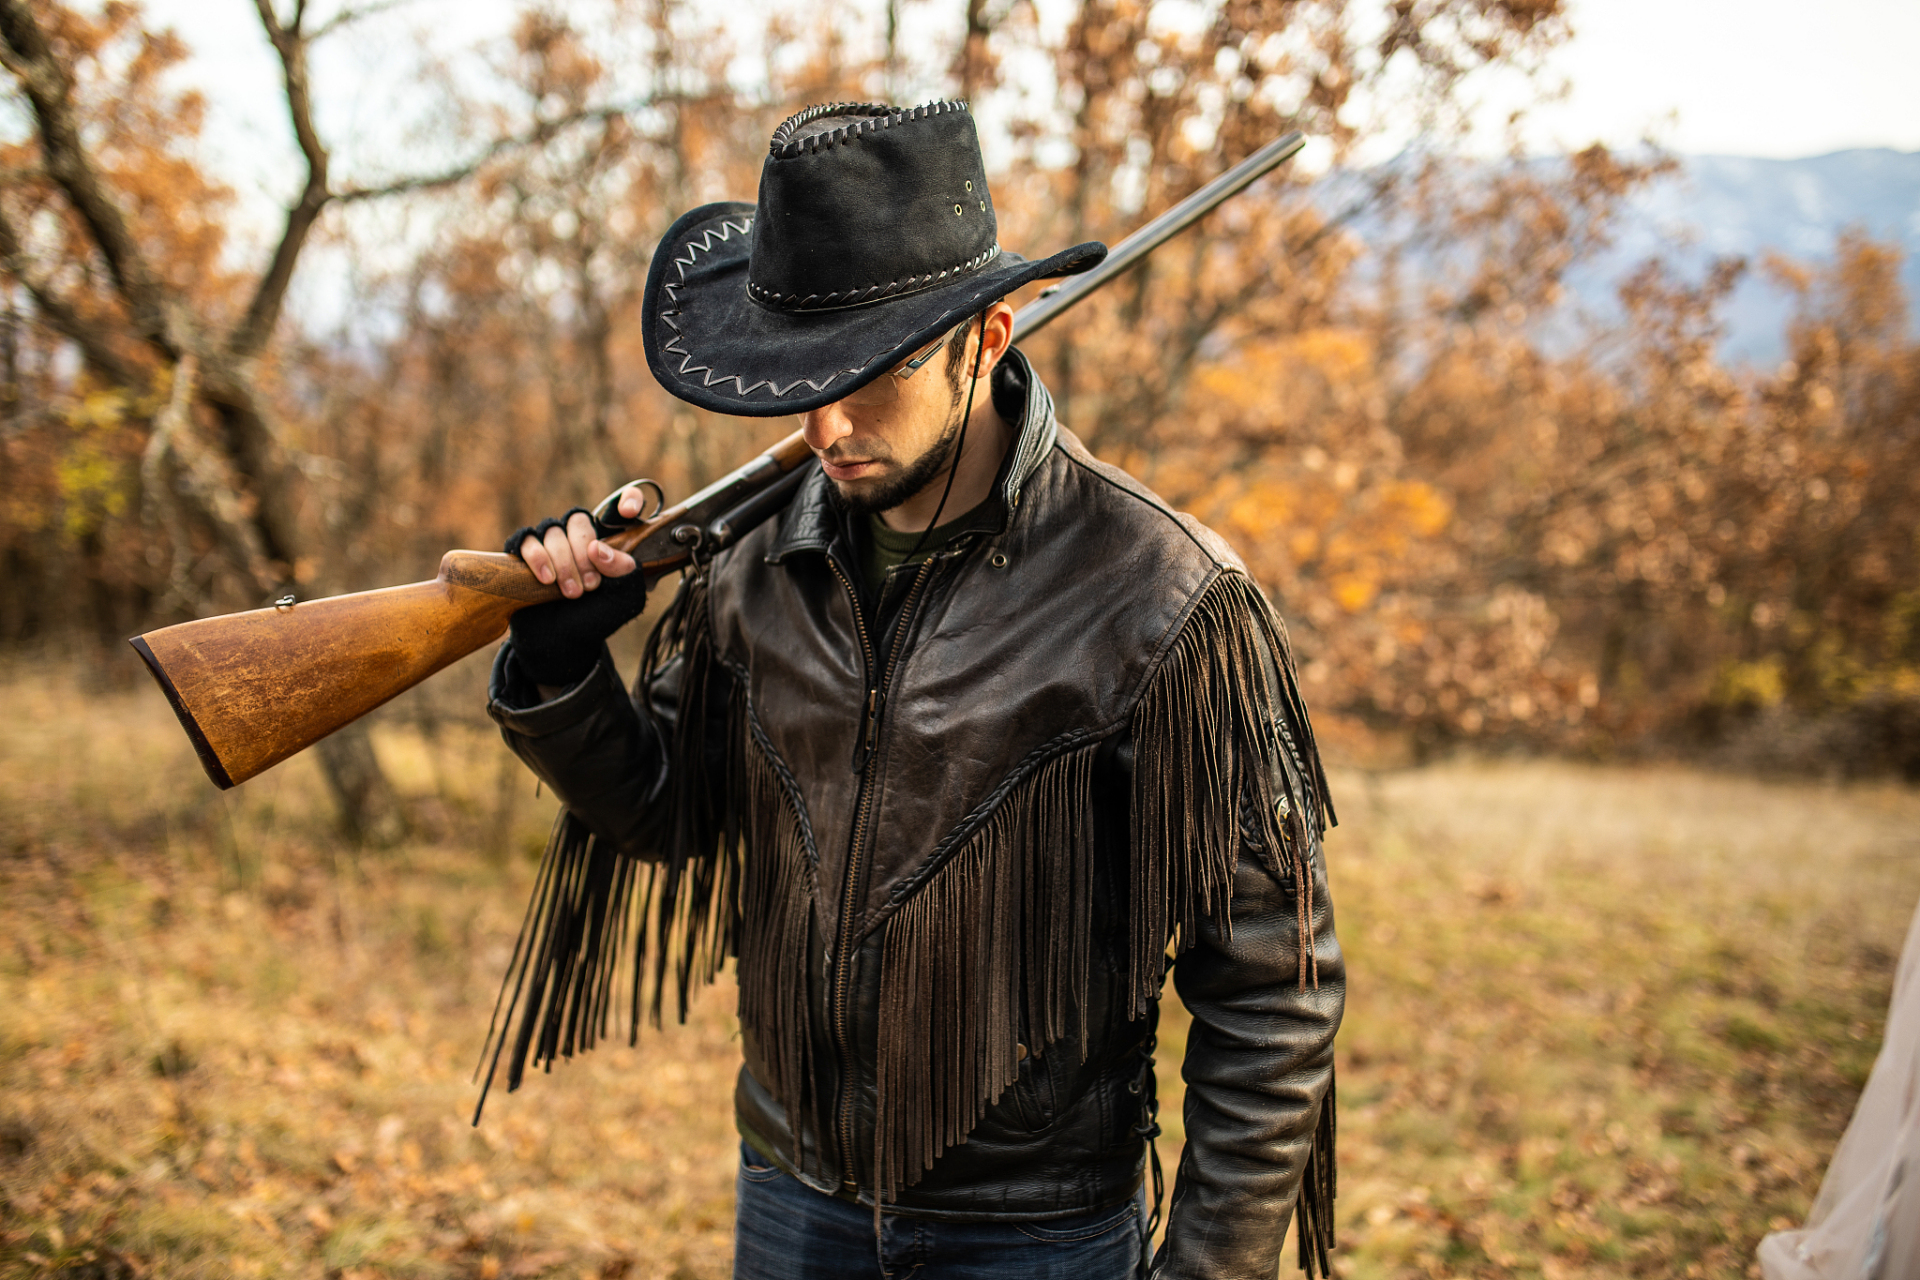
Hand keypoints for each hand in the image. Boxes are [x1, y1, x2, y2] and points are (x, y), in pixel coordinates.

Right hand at [503, 487, 654, 688]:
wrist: (562, 642)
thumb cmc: (595, 617)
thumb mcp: (622, 598)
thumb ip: (623, 571)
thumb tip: (600, 549)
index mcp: (608, 541)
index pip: (623, 503)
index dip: (629, 499)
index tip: (630, 513)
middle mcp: (578, 537)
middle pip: (578, 522)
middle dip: (585, 553)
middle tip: (592, 585)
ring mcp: (550, 543)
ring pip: (554, 532)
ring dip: (564, 562)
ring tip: (572, 592)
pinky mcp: (523, 553)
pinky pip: (527, 541)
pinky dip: (538, 558)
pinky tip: (548, 579)